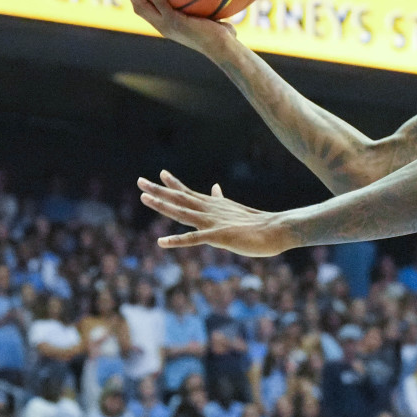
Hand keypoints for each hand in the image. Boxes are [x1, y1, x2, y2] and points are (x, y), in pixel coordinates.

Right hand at [122, 0, 236, 54]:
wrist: (223, 48)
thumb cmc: (222, 36)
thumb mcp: (211, 19)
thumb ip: (208, 8)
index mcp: (168, 26)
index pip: (147, 12)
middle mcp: (163, 27)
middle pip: (138, 8)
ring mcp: (167, 25)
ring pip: (142, 6)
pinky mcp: (174, 22)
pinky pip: (160, 3)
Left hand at [138, 171, 292, 256]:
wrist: (276, 229)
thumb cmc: (258, 223)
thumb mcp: (235, 210)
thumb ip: (221, 201)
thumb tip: (215, 188)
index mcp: (214, 206)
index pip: (189, 193)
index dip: (173, 184)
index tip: (161, 173)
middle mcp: (210, 210)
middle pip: (180, 199)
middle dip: (159, 190)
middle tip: (140, 181)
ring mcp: (213, 222)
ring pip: (182, 212)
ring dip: (162, 205)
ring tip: (144, 197)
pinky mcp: (218, 236)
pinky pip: (193, 239)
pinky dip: (176, 240)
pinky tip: (161, 242)